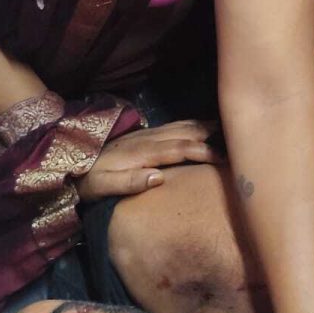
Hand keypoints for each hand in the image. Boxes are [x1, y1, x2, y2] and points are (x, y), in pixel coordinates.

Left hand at [77, 120, 217, 201]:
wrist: (74, 163)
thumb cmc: (91, 181)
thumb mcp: (104, 186)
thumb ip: (130, 182)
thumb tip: (159, 177)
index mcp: (143, 152)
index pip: (180, 149)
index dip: (204, 151)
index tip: (225, 158)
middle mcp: (149, 138)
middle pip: (187, 132)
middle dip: (213, 134)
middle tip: (239, 139)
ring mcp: (148, 134)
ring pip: (183, 126)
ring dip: (207, 126)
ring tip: (231, 129)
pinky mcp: (147, 135)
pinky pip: (177, 126)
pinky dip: (196, 125)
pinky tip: (207, 127)